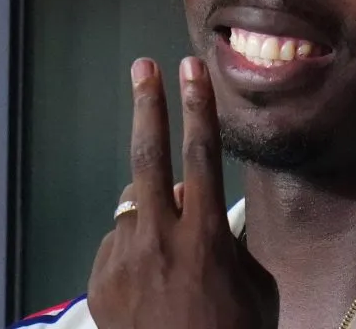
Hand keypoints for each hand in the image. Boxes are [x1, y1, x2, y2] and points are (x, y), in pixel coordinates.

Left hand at [87, 57, 277, 328]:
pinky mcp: (101, 279)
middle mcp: (159, 239)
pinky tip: (154, 282)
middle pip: (148, 156)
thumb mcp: (255, 286)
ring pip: (132, 202)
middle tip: (144, 68)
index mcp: (204, 238)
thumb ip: (228, 240)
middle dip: (147, 106)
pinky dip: (138, 248)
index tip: (191, 71)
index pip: (201, 156)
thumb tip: (201, 211)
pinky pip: (122, 243)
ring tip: (171, 237)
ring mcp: (124, 259)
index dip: (198, 108)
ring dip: (152, 206)